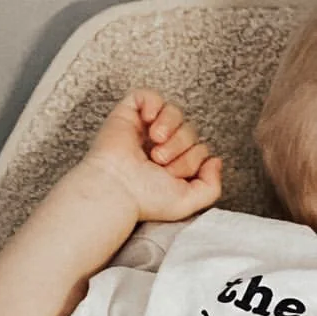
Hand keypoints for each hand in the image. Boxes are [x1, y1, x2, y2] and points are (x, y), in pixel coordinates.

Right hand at [82, 90, 222, 221]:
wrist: (117, 190)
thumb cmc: (144, 200)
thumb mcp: (187, 202)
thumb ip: (211, 187)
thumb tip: (215, 162)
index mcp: (170, 168)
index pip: (198, 149)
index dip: (192, 160)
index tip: (171, 175)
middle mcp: (157, 148)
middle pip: (189, 131)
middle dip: (181, 146)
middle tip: (160, 162)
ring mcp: (141, 131)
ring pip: (175, 112)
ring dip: (171, 127)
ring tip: (155, 143)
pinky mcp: (127, 115)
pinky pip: (149, 95)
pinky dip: (154, 104)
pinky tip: (149, 120)